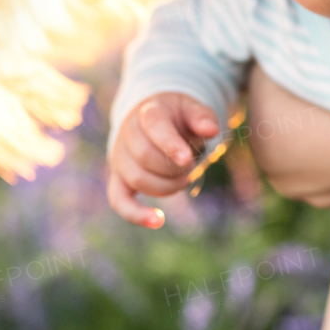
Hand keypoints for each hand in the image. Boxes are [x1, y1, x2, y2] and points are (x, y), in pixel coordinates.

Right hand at [107, 92, 220, 227]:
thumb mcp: (192, 109)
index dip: (171, 144)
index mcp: (149, 112)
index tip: (188, 160)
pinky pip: (118, 200)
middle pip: (145, 156)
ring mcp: (120, 157)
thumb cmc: (178, 117)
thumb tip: (212, 130)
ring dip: (166, 186)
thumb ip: (202, 117)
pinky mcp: (118, 178)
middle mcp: (128, 133)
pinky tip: (158, 221)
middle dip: (173, 167)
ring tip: (183, 180)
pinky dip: (136, 214)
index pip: (154, 126)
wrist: (152, 120)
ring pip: (137, 179)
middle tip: (191, 165)